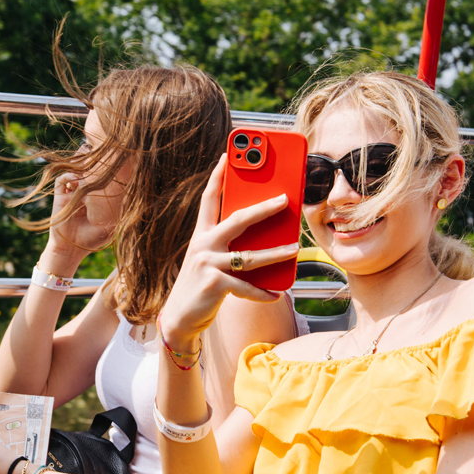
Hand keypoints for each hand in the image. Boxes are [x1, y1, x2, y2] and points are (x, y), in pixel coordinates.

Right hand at [43, 172, 114, 267]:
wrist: (70, 249)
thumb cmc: (91, 240)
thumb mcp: (110, 228)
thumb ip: (119, 216)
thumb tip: (132, 203)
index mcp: (96, 199)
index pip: (100, 181)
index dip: (105, 174)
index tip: (113, 170)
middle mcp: (83, 194)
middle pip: (88, 172)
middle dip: (93, 167)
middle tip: (102, 164)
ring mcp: (71, 194)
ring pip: (75, 172)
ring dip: (81, 170)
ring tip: (88, 172)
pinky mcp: (60, 197)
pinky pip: (61, 181)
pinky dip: (68, 176)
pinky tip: (75, 180)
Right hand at [160, 155, 298, 349]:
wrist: (178, 318)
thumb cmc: (200, 285)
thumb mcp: (210, 260)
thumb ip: (230, 247)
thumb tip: (265, 238)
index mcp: (201, 235)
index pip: (209, 199)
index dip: (217, 176)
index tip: (227, 155)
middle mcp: (202, 245)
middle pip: (237, 220)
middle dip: (263, 208)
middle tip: (285, 199)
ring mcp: (207, 264)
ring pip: (249, 256)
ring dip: (276, 252)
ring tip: (295, 248)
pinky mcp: (214, 285)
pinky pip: (246, 287)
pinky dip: (263, 292)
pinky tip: (277, 293)